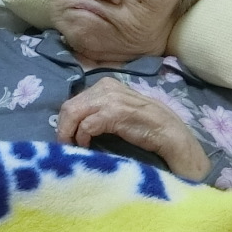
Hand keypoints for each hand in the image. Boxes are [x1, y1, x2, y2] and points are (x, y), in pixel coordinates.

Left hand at [56, 78, 209, 181]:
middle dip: (62, 128)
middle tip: (65, 145)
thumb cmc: (143, 125)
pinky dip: (81, 138)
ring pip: (72, 114)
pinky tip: (86, 146)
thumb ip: (98, 109)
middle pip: (68, 107)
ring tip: (72, 147)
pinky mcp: (114, 113)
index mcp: (105, 84)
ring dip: (68, 133)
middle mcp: (105, 87)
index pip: (73, 100)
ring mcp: (109, 99)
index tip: (66, 137)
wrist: (169, 133)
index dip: (65, 120)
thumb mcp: (118, 109)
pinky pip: (86, 125)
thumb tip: (72, 121)